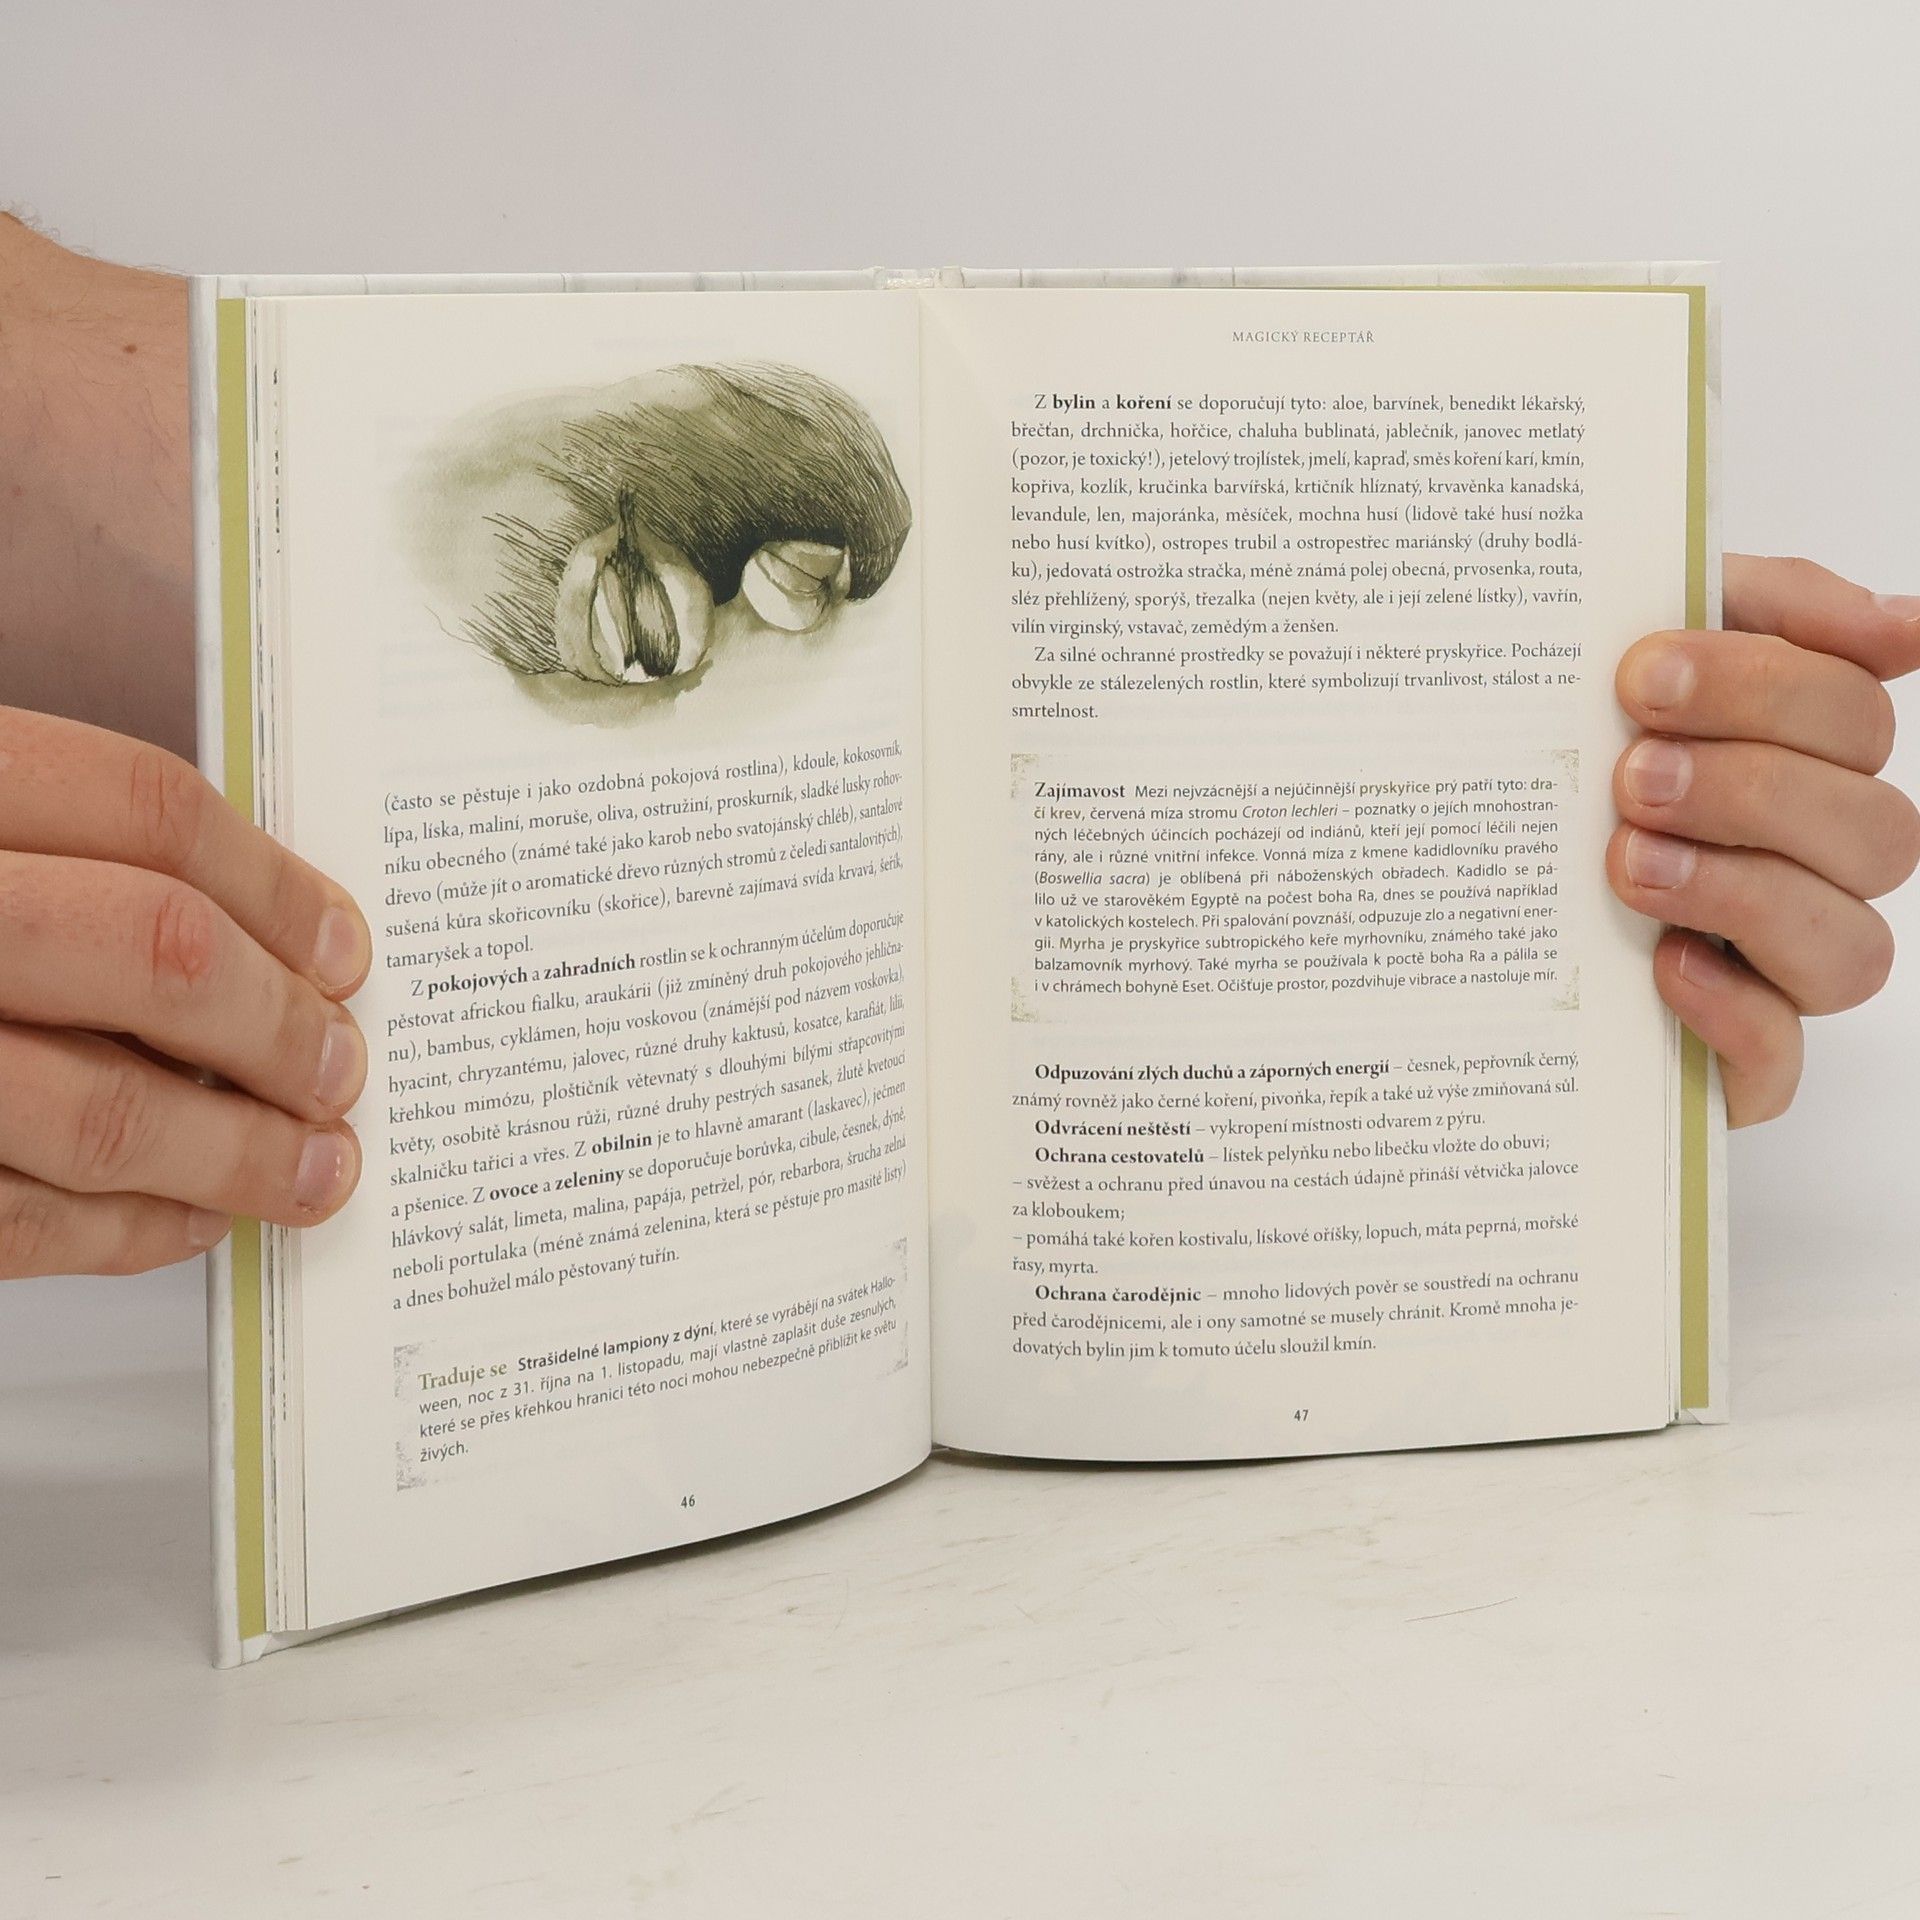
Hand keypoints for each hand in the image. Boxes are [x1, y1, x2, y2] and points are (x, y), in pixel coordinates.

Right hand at [0, 706, 370, 1277]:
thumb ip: (51, 852)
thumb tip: (260, 935)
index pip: (145, 812)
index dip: (276, 886)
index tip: (346, 949)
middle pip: (150, 953)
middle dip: (278, 1026)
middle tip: (343, 1067)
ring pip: (98, 1110)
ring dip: (236, 1154)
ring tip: (314, 1169)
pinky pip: (16, 1221)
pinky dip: (129, 1231)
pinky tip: (193, 1220)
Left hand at [1610, 554, 1919, 1125]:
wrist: (1437, 895)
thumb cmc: (1556, 768)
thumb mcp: (1622, 655)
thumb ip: (1745, 604)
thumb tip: (1896, 623)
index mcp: (1798, 762)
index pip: (1852, 714)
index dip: (1763, 687)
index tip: (1643, 675)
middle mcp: (1809, 867)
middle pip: (1872, 828)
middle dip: (1750, 790)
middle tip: (1630, 778)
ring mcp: (1778, 969)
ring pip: (1853, 948)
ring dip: (1744, 894)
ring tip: (1628, 864)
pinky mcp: (1731, 1060)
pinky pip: (1779, 1055)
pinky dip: (1733, 1009)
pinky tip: (1663, 962)